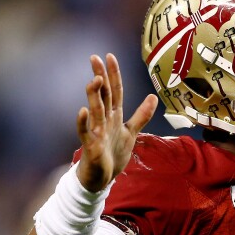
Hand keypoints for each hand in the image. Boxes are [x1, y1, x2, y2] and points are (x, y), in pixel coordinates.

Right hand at [76, 53, 157, 191]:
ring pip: (96, 111)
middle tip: (94, 58)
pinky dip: (83, 122)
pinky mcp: (91, 146)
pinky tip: (82, 111)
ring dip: (95, 96)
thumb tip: (153, 97)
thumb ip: (141, 115)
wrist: (101, 178)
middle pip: (104, 96)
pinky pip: (85, 132)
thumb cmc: (113, 154)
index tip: (109, 56)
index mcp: (115, 116)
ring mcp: (97, 132)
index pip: (115, 91)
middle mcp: (105, 121)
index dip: (114, 74)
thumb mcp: (131, 132)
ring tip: (95, 80)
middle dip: (100, 77)